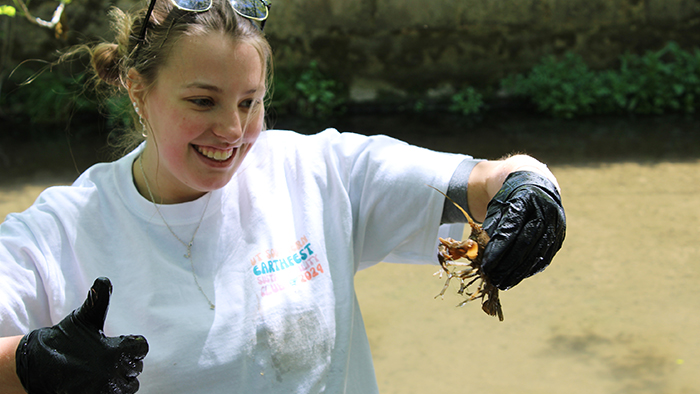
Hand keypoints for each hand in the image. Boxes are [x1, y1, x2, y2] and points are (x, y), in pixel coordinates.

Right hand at [15, 277, 148, 393]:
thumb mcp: (83, 317)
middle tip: (110, 357)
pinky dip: (112, 390)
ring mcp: (104, 388)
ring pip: (129, 385)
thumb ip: (98, 300)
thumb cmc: (65, 338)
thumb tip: (104, 280)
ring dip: (122, 378)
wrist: (40, 364)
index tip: (122, 343)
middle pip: (136, 367)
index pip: (141, 348)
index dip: (134, 345)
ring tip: (107, 370)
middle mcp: (112, 371)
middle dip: (126, 362)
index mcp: (114, 349)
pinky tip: (102, 381)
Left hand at [481, 171, 565, 289]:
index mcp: (525, 199)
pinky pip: (546, 255)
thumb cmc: (510, 196)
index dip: (498, 249)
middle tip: (494, 279)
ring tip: (504, 283)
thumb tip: (480, 250)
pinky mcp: (560, 234)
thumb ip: (490, 225)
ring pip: (537, 252)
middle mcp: (544, 210)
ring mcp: (555, 223)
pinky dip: (532, 268)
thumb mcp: (497, 204)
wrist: (535, 182)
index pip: (511, 228)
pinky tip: (519, 276)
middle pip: (526, 243)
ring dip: (520, 271)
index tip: (486, 265)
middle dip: (508, 264)